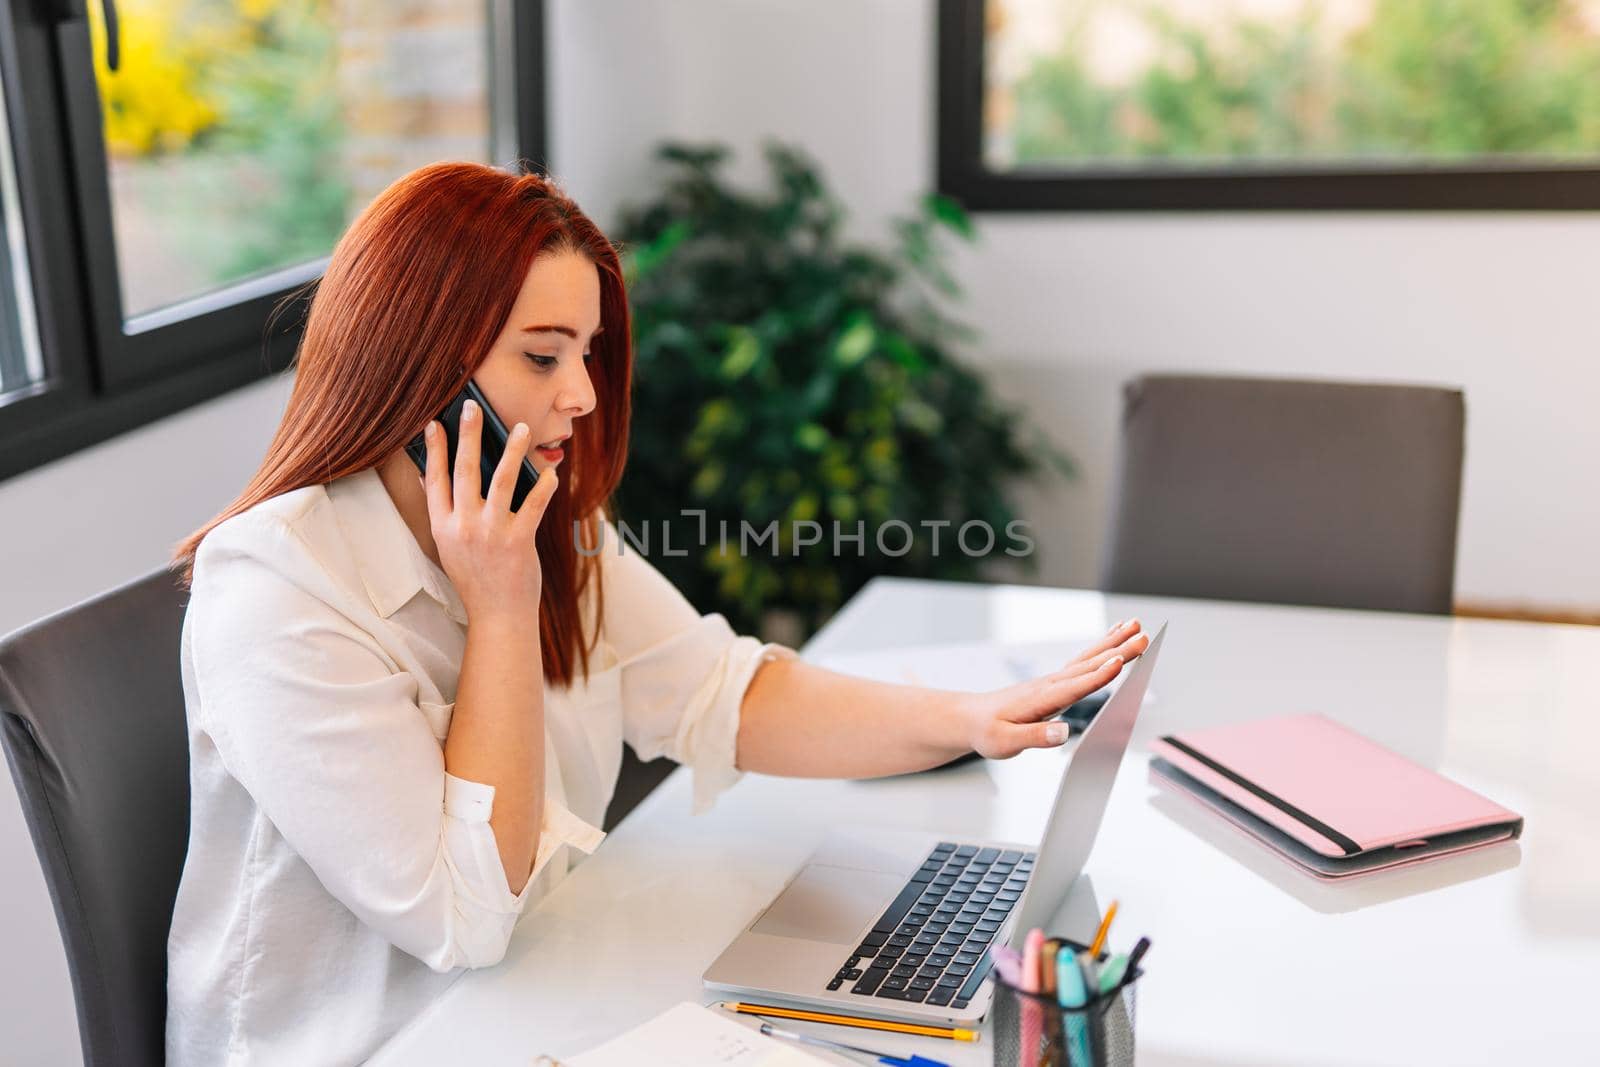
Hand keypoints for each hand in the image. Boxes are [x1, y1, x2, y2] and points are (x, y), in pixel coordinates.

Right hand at [421, 397, 555, 623]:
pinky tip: (551, 473)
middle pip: (464, 470)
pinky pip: (534, 505)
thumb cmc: (477, 579)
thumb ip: (445, 513)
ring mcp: (491, 533)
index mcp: (443, 527)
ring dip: (511, 450)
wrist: (498, 616)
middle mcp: (463, 527)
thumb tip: (434, 476)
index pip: (435, 480)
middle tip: (472, 406)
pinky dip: (543, 486)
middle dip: (468, 435)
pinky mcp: (518, 541)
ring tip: (521, 427)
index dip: (434, 449)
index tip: (434, 422)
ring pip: (501, 480)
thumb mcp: (450, 547)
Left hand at [960, 619, 1149, 758]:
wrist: (971, 718)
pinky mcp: (1055, 683)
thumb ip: (1036, 737)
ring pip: (1088, 658)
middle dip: (1118, 650)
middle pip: (1089, 665)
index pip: (1075, 686)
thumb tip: (1064, 732)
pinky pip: (1083, 661)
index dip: (1099, 675)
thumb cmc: (988, 731)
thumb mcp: (1006, 742)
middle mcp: (1051, 685)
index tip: (1120, 661)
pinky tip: (1114, 637)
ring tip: (1135, 625)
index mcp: (1042, 699)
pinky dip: (1100, 647)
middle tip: (1143, 635)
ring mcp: (1054, 681)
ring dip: (1113, 642)